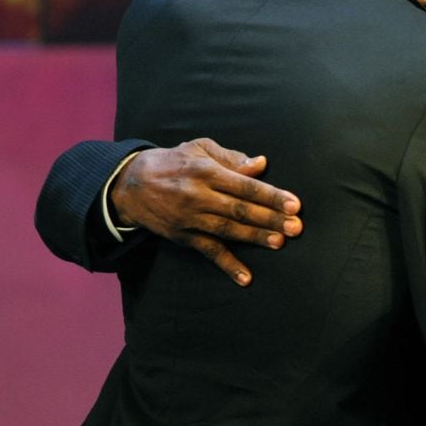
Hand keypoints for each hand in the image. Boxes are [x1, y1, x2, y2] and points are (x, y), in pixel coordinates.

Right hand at [111, 138, 301, 285]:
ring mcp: (190, 218)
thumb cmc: (172, 161)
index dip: (271, 196)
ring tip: (279, 242)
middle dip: (270, 219)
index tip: (294, 204)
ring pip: (228, 230)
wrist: (129, 184)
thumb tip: (261, 164)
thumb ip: (231, 158)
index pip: (245, 185)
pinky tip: (245, 277)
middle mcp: (198, 195)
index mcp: (205, 171)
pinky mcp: (183, 236)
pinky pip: (208, 251)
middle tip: (296, 227)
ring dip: (255, 238)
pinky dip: (227, 265)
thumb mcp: (199, 149)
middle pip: (240, 209)